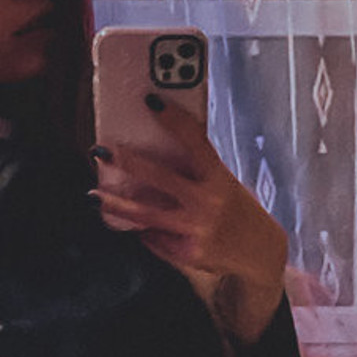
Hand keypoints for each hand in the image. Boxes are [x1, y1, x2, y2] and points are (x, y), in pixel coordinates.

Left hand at [88, 98, 287, 287]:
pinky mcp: (188, 253)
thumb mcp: (226, 185)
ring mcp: (196, 230)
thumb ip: (198, 171)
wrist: (260, 254)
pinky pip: (157, 238)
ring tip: (95, 194)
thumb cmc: (238, 212)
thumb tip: (160, 151)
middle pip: (161, 178)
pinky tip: (136, 226)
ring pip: (147, 215)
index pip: (196, 142)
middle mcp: (208, 203)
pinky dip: (145, 230)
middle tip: (105, 151)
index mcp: (220, 179)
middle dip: (129, 163)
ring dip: (117, 204)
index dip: (174, 120)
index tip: (152, 101)